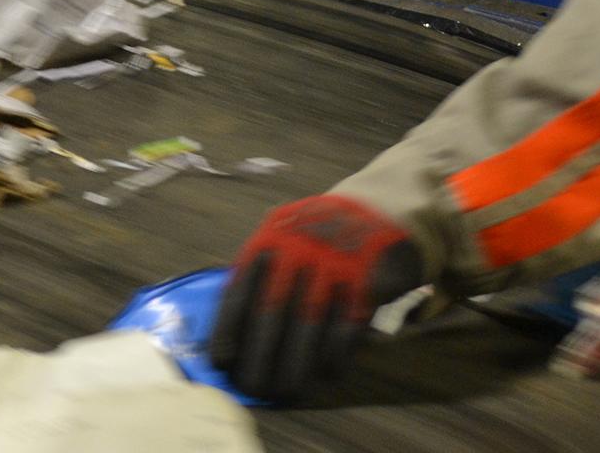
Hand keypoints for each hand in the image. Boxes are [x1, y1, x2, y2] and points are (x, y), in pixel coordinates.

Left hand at [210, 195, 423, 402]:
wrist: (378, 208)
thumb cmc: (315, 241)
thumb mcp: (281, 243)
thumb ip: (256, 281)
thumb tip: (230, 340)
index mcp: (268, 240)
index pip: (239, 292)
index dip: (227, 332)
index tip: (221, 364)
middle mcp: (298, 249)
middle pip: (271, 313)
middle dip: (259, 358)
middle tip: (253, 390)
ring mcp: (335, 263)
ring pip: (308, 325)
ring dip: (295, 366)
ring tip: (286, 392)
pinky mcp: (369, 279)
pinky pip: (347, 327)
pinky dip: (334, 356)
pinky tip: (326, 373)